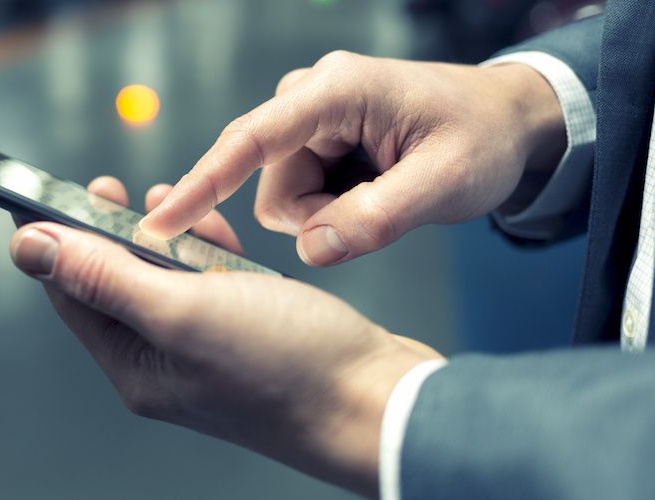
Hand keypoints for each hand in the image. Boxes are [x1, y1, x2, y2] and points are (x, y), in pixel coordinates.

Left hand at [10, 176, 441, 495]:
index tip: (43, 193)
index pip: (72, 294)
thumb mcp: (182, 311)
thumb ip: (104, 277)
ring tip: (162, 201)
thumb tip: (29, 249)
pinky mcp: (245, 331)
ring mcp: (206, 347)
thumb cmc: (288, 367)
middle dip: (109, 232)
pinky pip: (208, 284)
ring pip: (164, 279)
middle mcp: (164, 361)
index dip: (54, 240)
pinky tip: (213, 234)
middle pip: (115, 284)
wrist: (378, 401)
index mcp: (136, 366)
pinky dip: (205, 252)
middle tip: (107, 187)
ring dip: (159, 237)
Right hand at [139, 51, 565, 265]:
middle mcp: (311, 95)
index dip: (201, 183)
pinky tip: (372, 188)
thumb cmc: (481, 139)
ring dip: (326, 214)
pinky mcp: (313, 137)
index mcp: (336, 92)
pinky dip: (331, 206)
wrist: (504, 121)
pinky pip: (298, 192)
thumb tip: (314, 249)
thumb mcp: (447, 183)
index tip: (158, 222)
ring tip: (381, 195)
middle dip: (316, 215)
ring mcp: (309, 116)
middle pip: (269, 183)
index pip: (250, 140)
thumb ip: (378, 218)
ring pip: (282, 194)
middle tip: (378, 211)